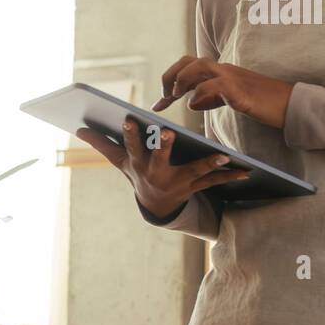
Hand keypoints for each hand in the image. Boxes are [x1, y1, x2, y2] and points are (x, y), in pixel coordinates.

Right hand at [76, 120, 250, 219]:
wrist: (156, 205)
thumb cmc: (137, 174)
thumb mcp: (120, 162)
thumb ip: (102, 144)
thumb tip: (79, 128)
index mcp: (138, 164)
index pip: (131, 147)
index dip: (130, 134)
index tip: (128, 119)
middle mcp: (156, 174)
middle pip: (159, 159)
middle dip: (163, 147)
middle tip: (168, 132)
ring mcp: (177, 183)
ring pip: (193, 172)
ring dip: (209, 164)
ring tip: (223, 155)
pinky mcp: (195, 188)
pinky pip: (213, 182)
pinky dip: (229, 176)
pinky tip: (245, 171)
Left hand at [150, 56, 293, 128]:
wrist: (291, 105)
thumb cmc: (262, 103)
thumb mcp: (230, 99)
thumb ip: (211, 97)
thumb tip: (192, 101)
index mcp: (220, 72)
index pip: (188, 67)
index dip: (170, 81)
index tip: (158, 103)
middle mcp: (223, 70)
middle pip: (189, 61)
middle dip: (170, 76)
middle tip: (164, 97)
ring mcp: (232, 78)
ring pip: (199, 66)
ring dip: (182, 80)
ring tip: (176, 96)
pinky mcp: (241, 91)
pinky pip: (216, 85)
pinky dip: (201, 94)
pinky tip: (196, 106)